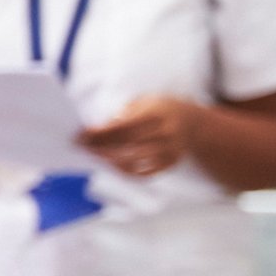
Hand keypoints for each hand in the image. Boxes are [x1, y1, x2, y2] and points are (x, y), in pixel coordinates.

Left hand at [78, 94, 195, 179]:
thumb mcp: (144, 102)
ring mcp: (171, 149)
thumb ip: (123, 114)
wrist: (194, 123)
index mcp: (158, 113)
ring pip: (135, 161)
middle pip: (128, 143)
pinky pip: (145, 172)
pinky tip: (112, 166)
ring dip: (110, 161)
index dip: (101, 132)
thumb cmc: (159, 110)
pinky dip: (126, 171)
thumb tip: (100, 131)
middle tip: (81, 147)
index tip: (82, 135)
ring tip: (94, 157)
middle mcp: (167, 132)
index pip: (124, 126)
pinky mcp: (172, 163)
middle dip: (101, 146)